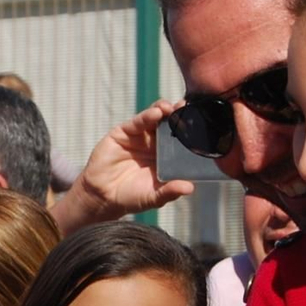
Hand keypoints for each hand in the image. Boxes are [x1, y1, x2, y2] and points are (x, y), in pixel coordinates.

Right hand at [50, 100, 195, 234]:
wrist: (102, 196)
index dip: (191, 130)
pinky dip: (147, 116)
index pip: (182, 138)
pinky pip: (138, 122)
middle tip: (189, 108)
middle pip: (171, 123)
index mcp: (167, 156)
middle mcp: (155, 143)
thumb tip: (190, 188)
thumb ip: (169, 191)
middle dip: (180, 114)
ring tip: (172, 108)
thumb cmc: (132, 197)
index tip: (202, 124)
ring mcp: (140, 136)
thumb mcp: (154, 197)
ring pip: (156, 117)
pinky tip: (156, 113)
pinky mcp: (124, 132)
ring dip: (165, 110)